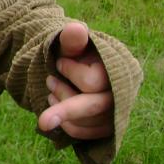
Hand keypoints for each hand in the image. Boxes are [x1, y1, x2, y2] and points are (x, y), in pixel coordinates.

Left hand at [37, 22, 113, 139]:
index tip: (59, 63)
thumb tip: (76, 29)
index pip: (92, 82)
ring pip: (85, 122)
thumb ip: (72, 39)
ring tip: (51, 90)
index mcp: (117, 70)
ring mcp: (115, 114)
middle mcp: (121, 94)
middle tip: (42, 120)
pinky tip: (55, 108)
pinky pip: (84, 134)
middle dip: (64, 111)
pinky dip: (65, 125)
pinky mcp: (105, 128)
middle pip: (93, 107)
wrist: (77, 69)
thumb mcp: (71, 43)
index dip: (70, 72)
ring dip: (60, 109)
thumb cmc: (74, 54)